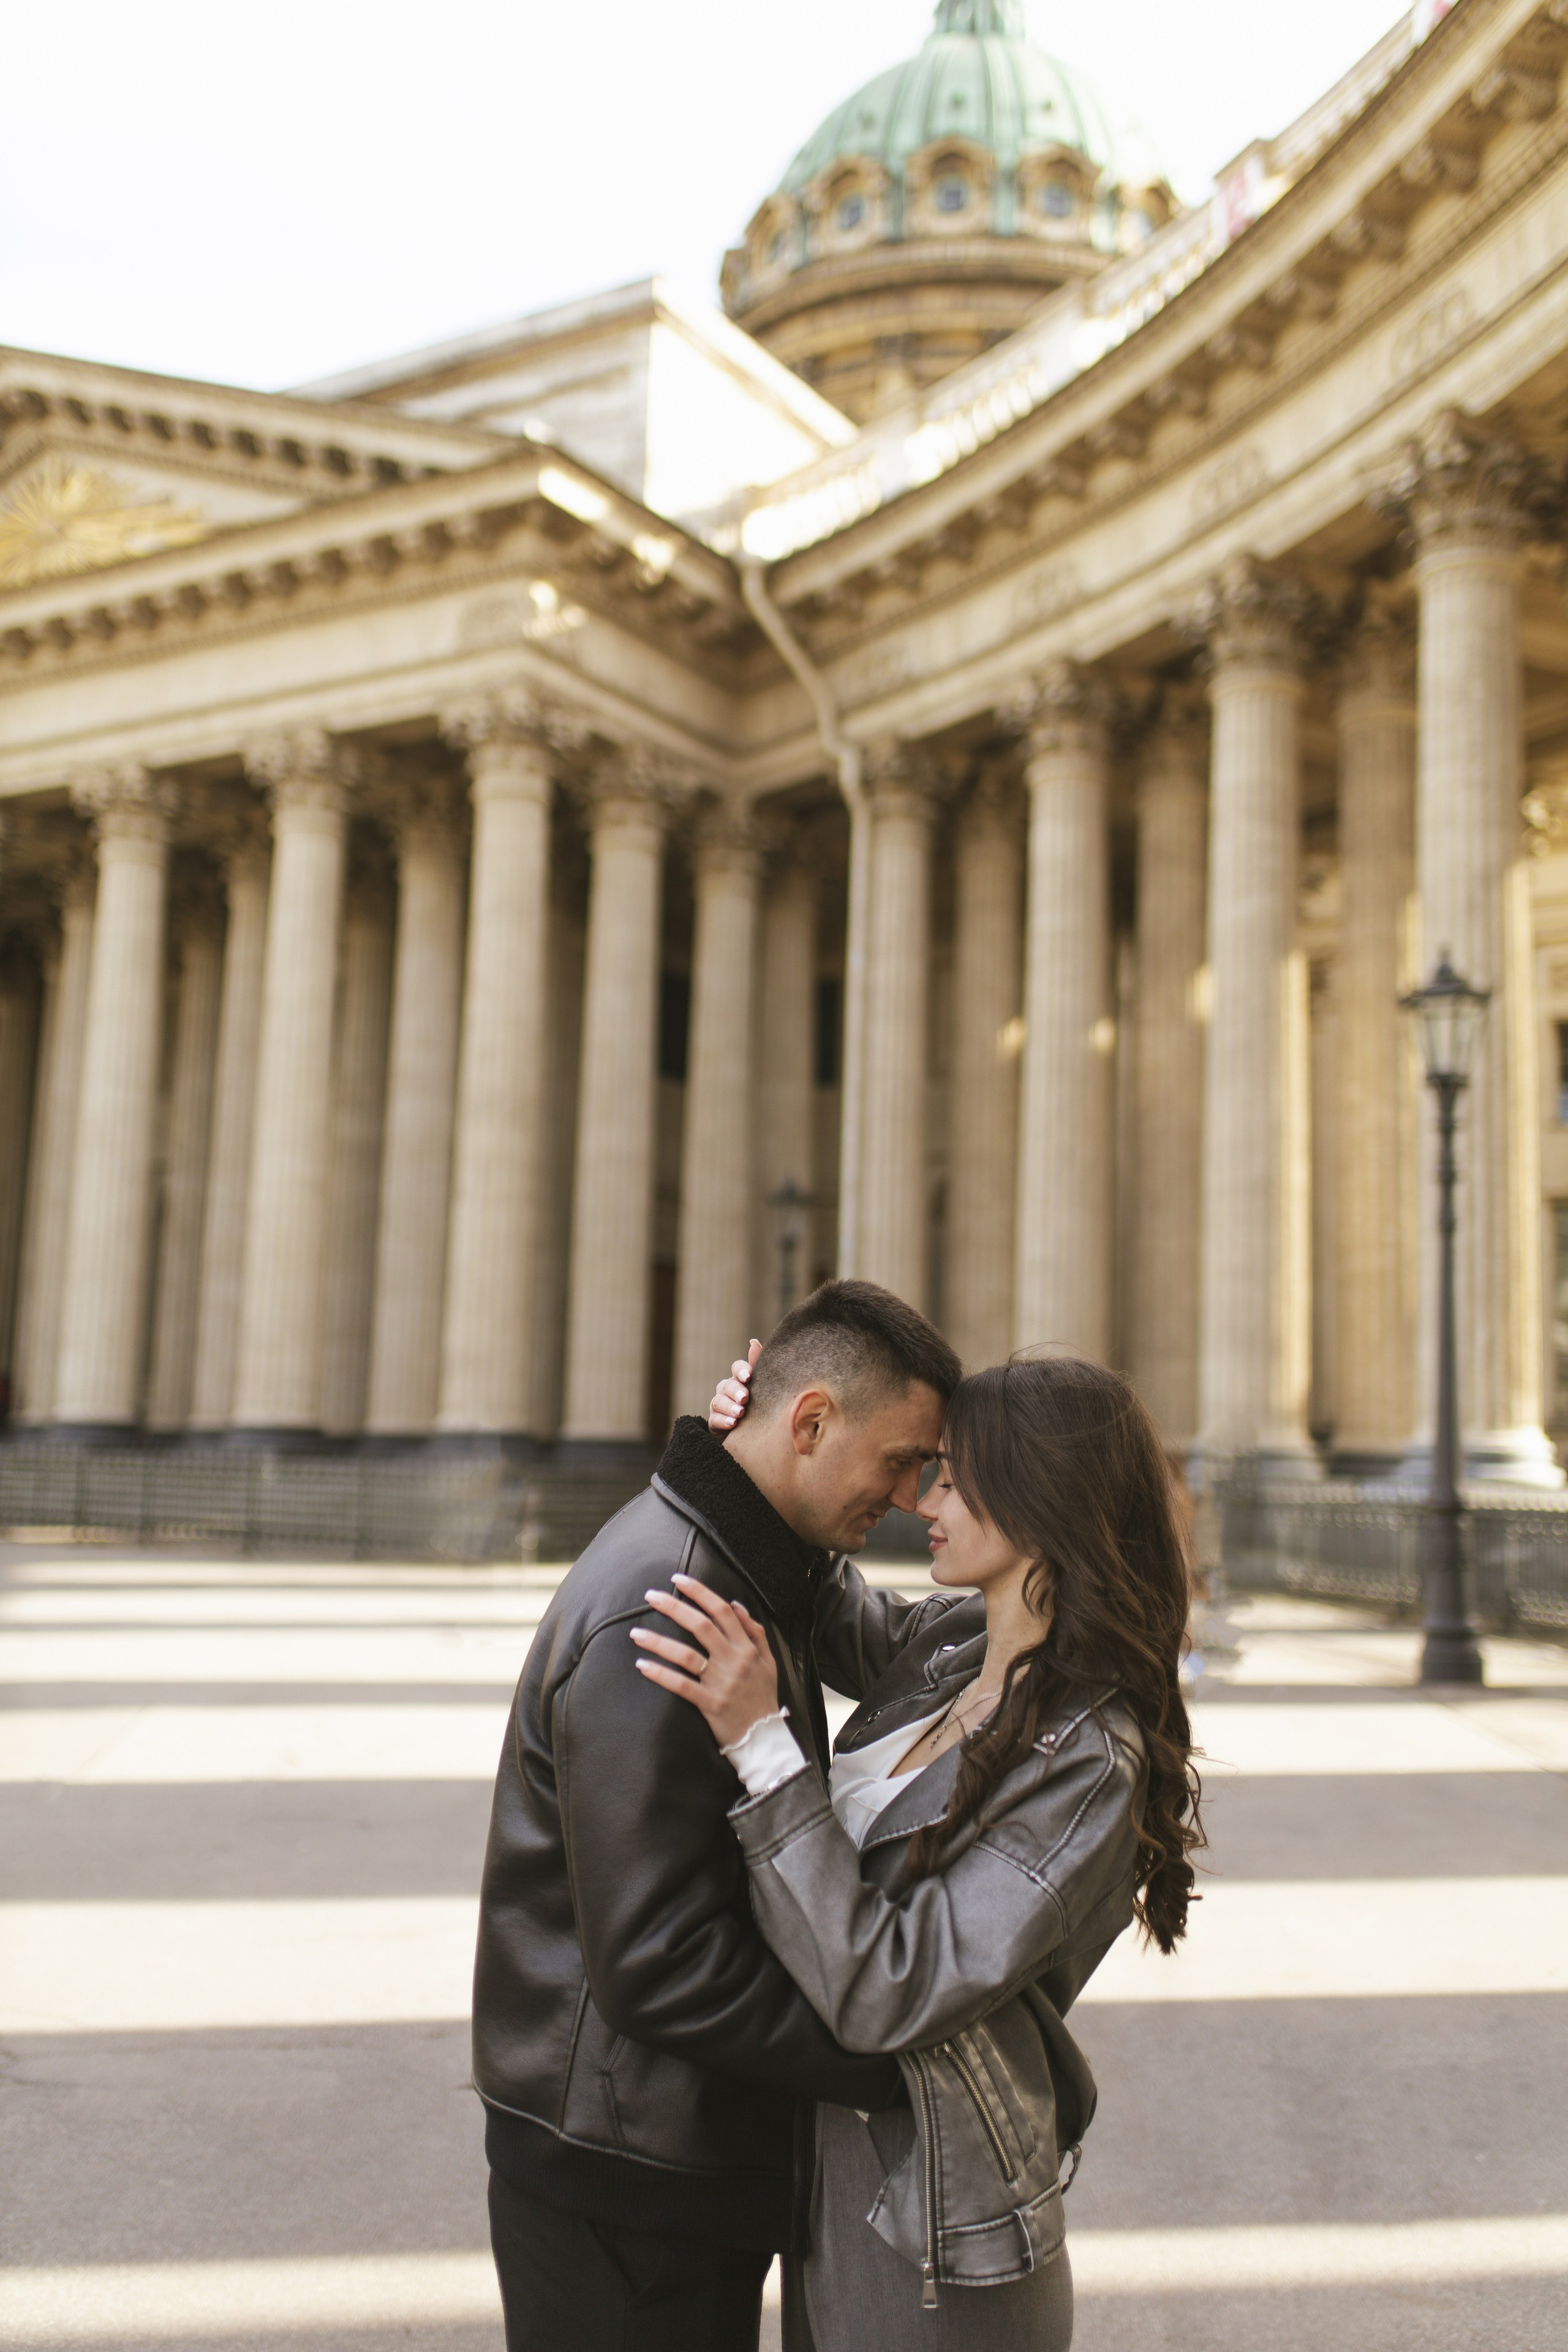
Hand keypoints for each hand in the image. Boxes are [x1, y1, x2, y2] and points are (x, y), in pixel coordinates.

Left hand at [631, 1574, 780, 1746]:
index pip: (722, 1611)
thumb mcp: (768, 1660)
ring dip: (659, 1642)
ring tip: (636, 1633)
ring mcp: (721, 1682)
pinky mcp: (710, 1704)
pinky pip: (682, 1686)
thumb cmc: (763, 1696)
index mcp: (747, 1647)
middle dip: (674, 1607)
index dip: (699, 1592)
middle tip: (651, 1596)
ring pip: (687, 1655)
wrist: (765, 1737)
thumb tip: (736, 1604)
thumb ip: (755, 1631)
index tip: (678, 1579)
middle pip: (701, 1626)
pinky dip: (661, 1675)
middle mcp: (734, 1660)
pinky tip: (643, 1666)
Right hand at [708, 1339, 759, 1432]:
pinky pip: (714, 1420)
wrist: (751, 1435)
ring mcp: (719, 1407)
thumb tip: (754, 1342)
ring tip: (740, 1413)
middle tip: (745, 1398)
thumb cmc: (758, 1408)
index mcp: (740, 1380)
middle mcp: (727, 1391)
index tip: (749, 1377)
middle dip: (735, 1391)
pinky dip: (723, 1421)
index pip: (737, 1368)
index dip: (741, 1370)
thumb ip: (759, 1367)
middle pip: (727, 1385)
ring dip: (729, 1407)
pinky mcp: (714, 1424)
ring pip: (718, 1402)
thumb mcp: (762, 1389)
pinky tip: (732, 1424)